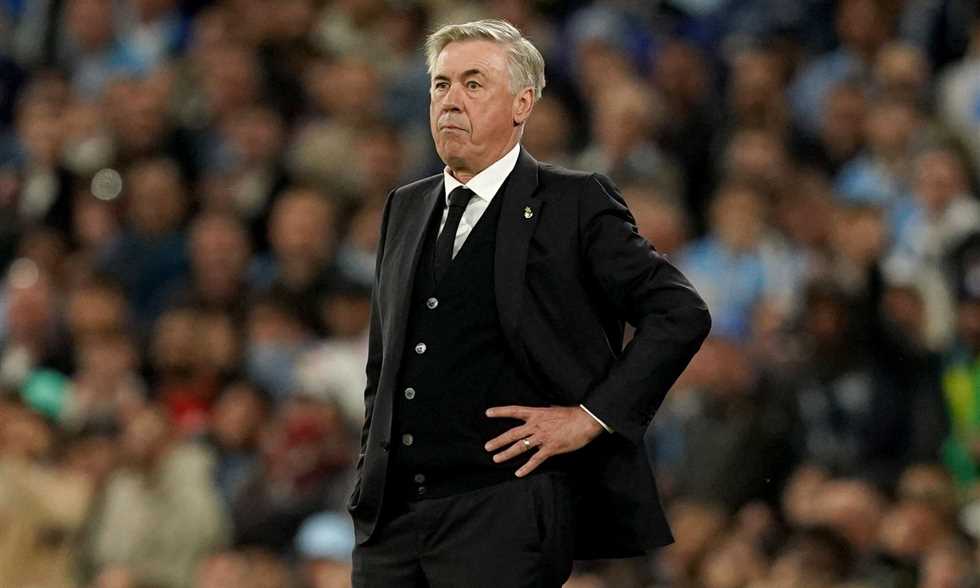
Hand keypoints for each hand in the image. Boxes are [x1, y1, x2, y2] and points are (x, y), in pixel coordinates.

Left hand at [484, 405, 604, 476]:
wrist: (586, 421)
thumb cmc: (573, 415)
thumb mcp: (555, 409)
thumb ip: (546, 412)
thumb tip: (544, 410)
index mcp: (537, 413)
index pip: (514, 411)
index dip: (500, 412)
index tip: (488, 413)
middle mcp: (536, 425)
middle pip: (512, 433)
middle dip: (498, 440)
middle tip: (487, 446)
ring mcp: (542, 437)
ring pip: (520, 447)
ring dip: (507, 453)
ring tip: (496, 459)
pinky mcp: (550, 448)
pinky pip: (535, 460)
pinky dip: (527, 468)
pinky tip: (519, 473)